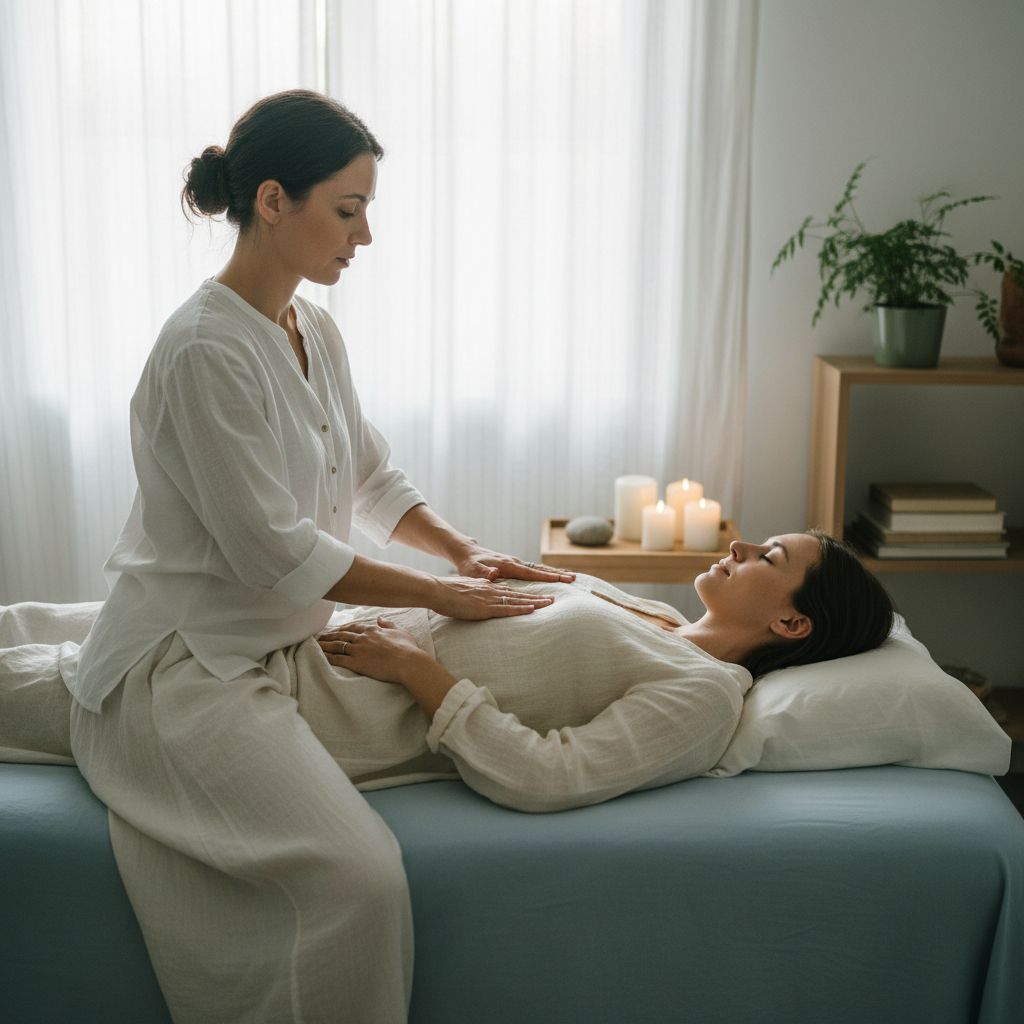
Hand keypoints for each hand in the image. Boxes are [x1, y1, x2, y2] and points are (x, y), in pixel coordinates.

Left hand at [319, 617, 457, 717]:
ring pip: (337, 645)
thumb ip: (388, 624)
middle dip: (330, 635)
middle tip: (320, 636)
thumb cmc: (408, 648)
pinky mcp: (356, 663)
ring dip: (325, 645)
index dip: (343, 628)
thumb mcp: (400, 632)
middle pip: (341, 635)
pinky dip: (328, 657)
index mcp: (373, 630)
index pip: (353, 627)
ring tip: (316, 645)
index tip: (336, 630)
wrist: (409, 662)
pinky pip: (338, 659)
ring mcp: (358, 650)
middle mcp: (363, 638)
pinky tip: (321, 657)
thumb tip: (380, 618)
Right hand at [431, 575, 554, 619]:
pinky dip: (521, 608)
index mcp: (487, 587)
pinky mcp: (485, 607)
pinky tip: (532, 609)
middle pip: (519, 593)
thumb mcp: (465, 590)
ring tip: (550, 603)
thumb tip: (481, 598)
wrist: (436, 589)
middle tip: (553, 598)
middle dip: (537, 596)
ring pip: (518, 600)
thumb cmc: (446, 592)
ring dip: (535, 602)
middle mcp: (492, 590)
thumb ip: (476, 593)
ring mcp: (490, 598)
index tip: (537, 596)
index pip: (510, 590)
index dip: (525, 593)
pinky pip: (507, 609)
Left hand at [454, 543, 574, 583]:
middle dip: (557, 573)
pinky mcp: (514, 565)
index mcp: (508, 565)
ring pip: (539, 568)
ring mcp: (515, 562)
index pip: (532, 572)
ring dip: (554, 572)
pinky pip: (533, 569)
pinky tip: (552, 576)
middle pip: (540, 569)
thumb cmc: (469, 564)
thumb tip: (496, 574)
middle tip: (574, 578)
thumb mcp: (473, 571)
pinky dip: (546, 572)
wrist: (466, 552)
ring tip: (570, 577)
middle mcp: (515, 562)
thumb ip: (485, 573)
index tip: (563, 579)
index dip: (548, 577)